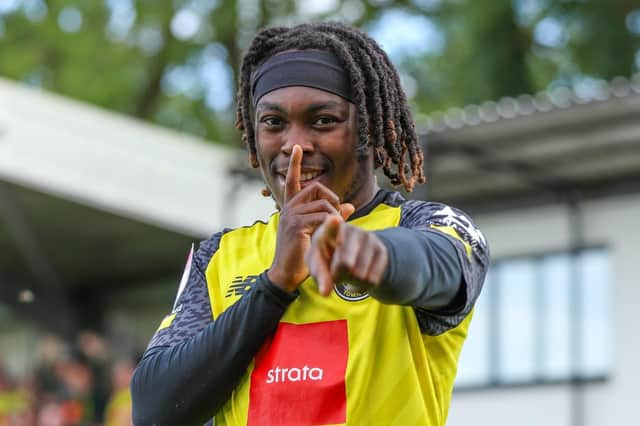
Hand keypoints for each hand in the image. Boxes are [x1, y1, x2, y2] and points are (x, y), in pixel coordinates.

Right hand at [268, 145, 353, 291]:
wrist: (286, 274)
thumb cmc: (301, 255)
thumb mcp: (317, 233)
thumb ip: (331, 217)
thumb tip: (349, 205)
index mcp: (291, 208)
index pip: (292, 181)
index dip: (296, 164)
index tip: (298, 148)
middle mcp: (288, 208)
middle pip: (315, 188)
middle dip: (332, 198)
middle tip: (337, 215)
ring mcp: (291, 215)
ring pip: (322, 204)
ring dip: (335, 215)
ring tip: (336, 230)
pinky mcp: (296, 225)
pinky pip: (322, 216)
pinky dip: (333, 224)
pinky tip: (333, 233)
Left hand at [306, 215, 387, 296]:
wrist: (351, 254)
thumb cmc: (327, 258)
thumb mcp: (318, 265)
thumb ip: (320, 277)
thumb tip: (325, 292)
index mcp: (330, 229)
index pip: (331, 225)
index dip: (332, 224)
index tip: (334, 220)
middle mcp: (351, 229)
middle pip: (345, 264)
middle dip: (338, 276)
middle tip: (336, 274)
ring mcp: (369, 237)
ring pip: (360, 274)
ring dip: (352, 281)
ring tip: (348, 273)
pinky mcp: (382, 249)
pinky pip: (373, 279)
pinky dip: (364, 285)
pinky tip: (359, 277)